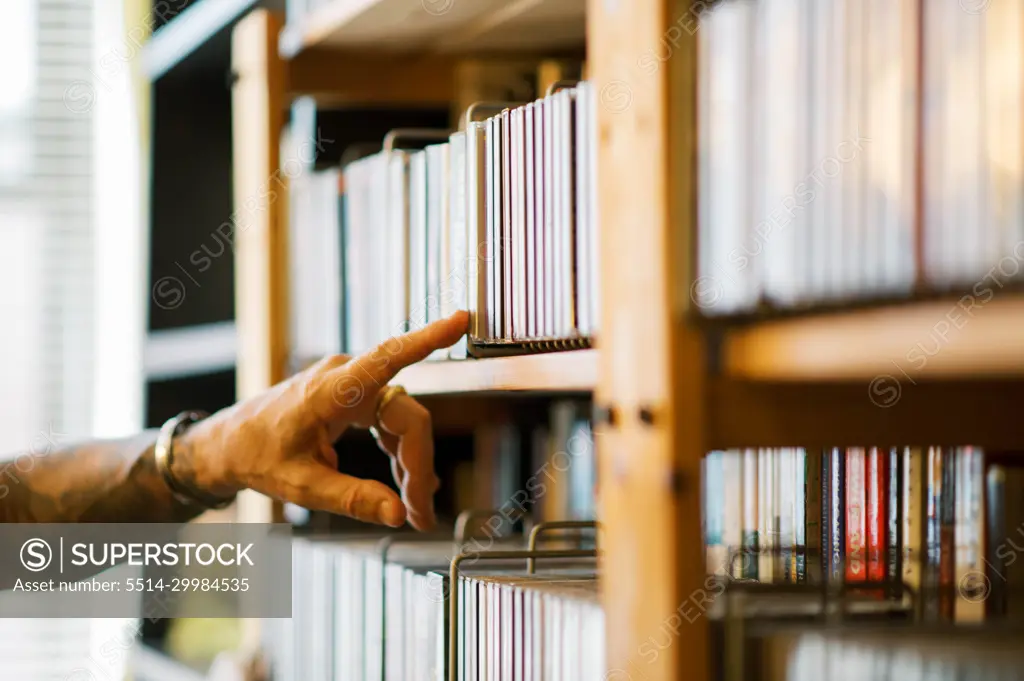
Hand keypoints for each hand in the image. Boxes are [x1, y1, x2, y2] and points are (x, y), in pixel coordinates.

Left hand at [175, 311, 468, 530]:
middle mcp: (346, 379)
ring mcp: (351, 387)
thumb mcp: (301, 485)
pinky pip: (390, 421)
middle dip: (419, 466)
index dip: (429, 339)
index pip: (389, 358)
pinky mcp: (353, 398)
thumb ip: (352, 499)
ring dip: (411, 464)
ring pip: (403, 421)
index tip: (461, 319)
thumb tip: (397, 515)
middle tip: (420, 513)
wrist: (228, 444)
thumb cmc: (256, 456)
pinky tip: (402, 482)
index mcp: (332, 390)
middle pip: (407, 416)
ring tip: (412, 508)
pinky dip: (399, 453)